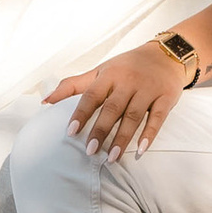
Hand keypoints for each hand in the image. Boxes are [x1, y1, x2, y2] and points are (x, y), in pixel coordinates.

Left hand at [46, 41, 192, 158]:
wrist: (166, 54)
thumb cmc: (127, 66)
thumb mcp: (100, 70)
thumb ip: (73, 85)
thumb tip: (45, 102)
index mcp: (109, 75)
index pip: (92, 95)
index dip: (81, 113)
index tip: (70, 132)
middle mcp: (128, 81)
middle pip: (112, 108)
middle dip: (101, 130)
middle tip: (90, 151)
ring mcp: (148, 89)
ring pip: (133, 116)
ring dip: (122, 138)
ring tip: (112, 158)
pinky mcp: (166, 97)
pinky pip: (157, 118)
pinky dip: (149, 134)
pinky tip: (141, 150)